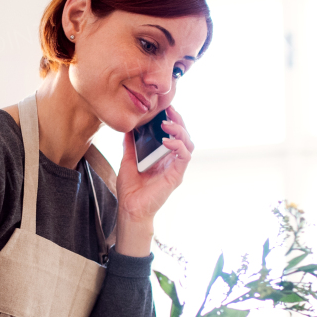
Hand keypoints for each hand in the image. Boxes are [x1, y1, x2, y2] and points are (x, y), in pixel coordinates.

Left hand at [113, 106, 194, 255]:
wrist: (130, 208)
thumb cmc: (130, 189)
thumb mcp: (128, 160)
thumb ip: (131, 144)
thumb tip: (129, 128)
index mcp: (163, 156)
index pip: (173, 134)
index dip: (172, 120)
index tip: (164, 108)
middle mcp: (172, 160)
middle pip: (183, 135)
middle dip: (178, 120)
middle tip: (169, 110)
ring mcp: (175, 167)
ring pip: (188, 143)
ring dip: (180, 130)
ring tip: (167, 124)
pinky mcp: (176, 175)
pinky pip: (184, 156)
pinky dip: (178, 145)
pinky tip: (167, 140)